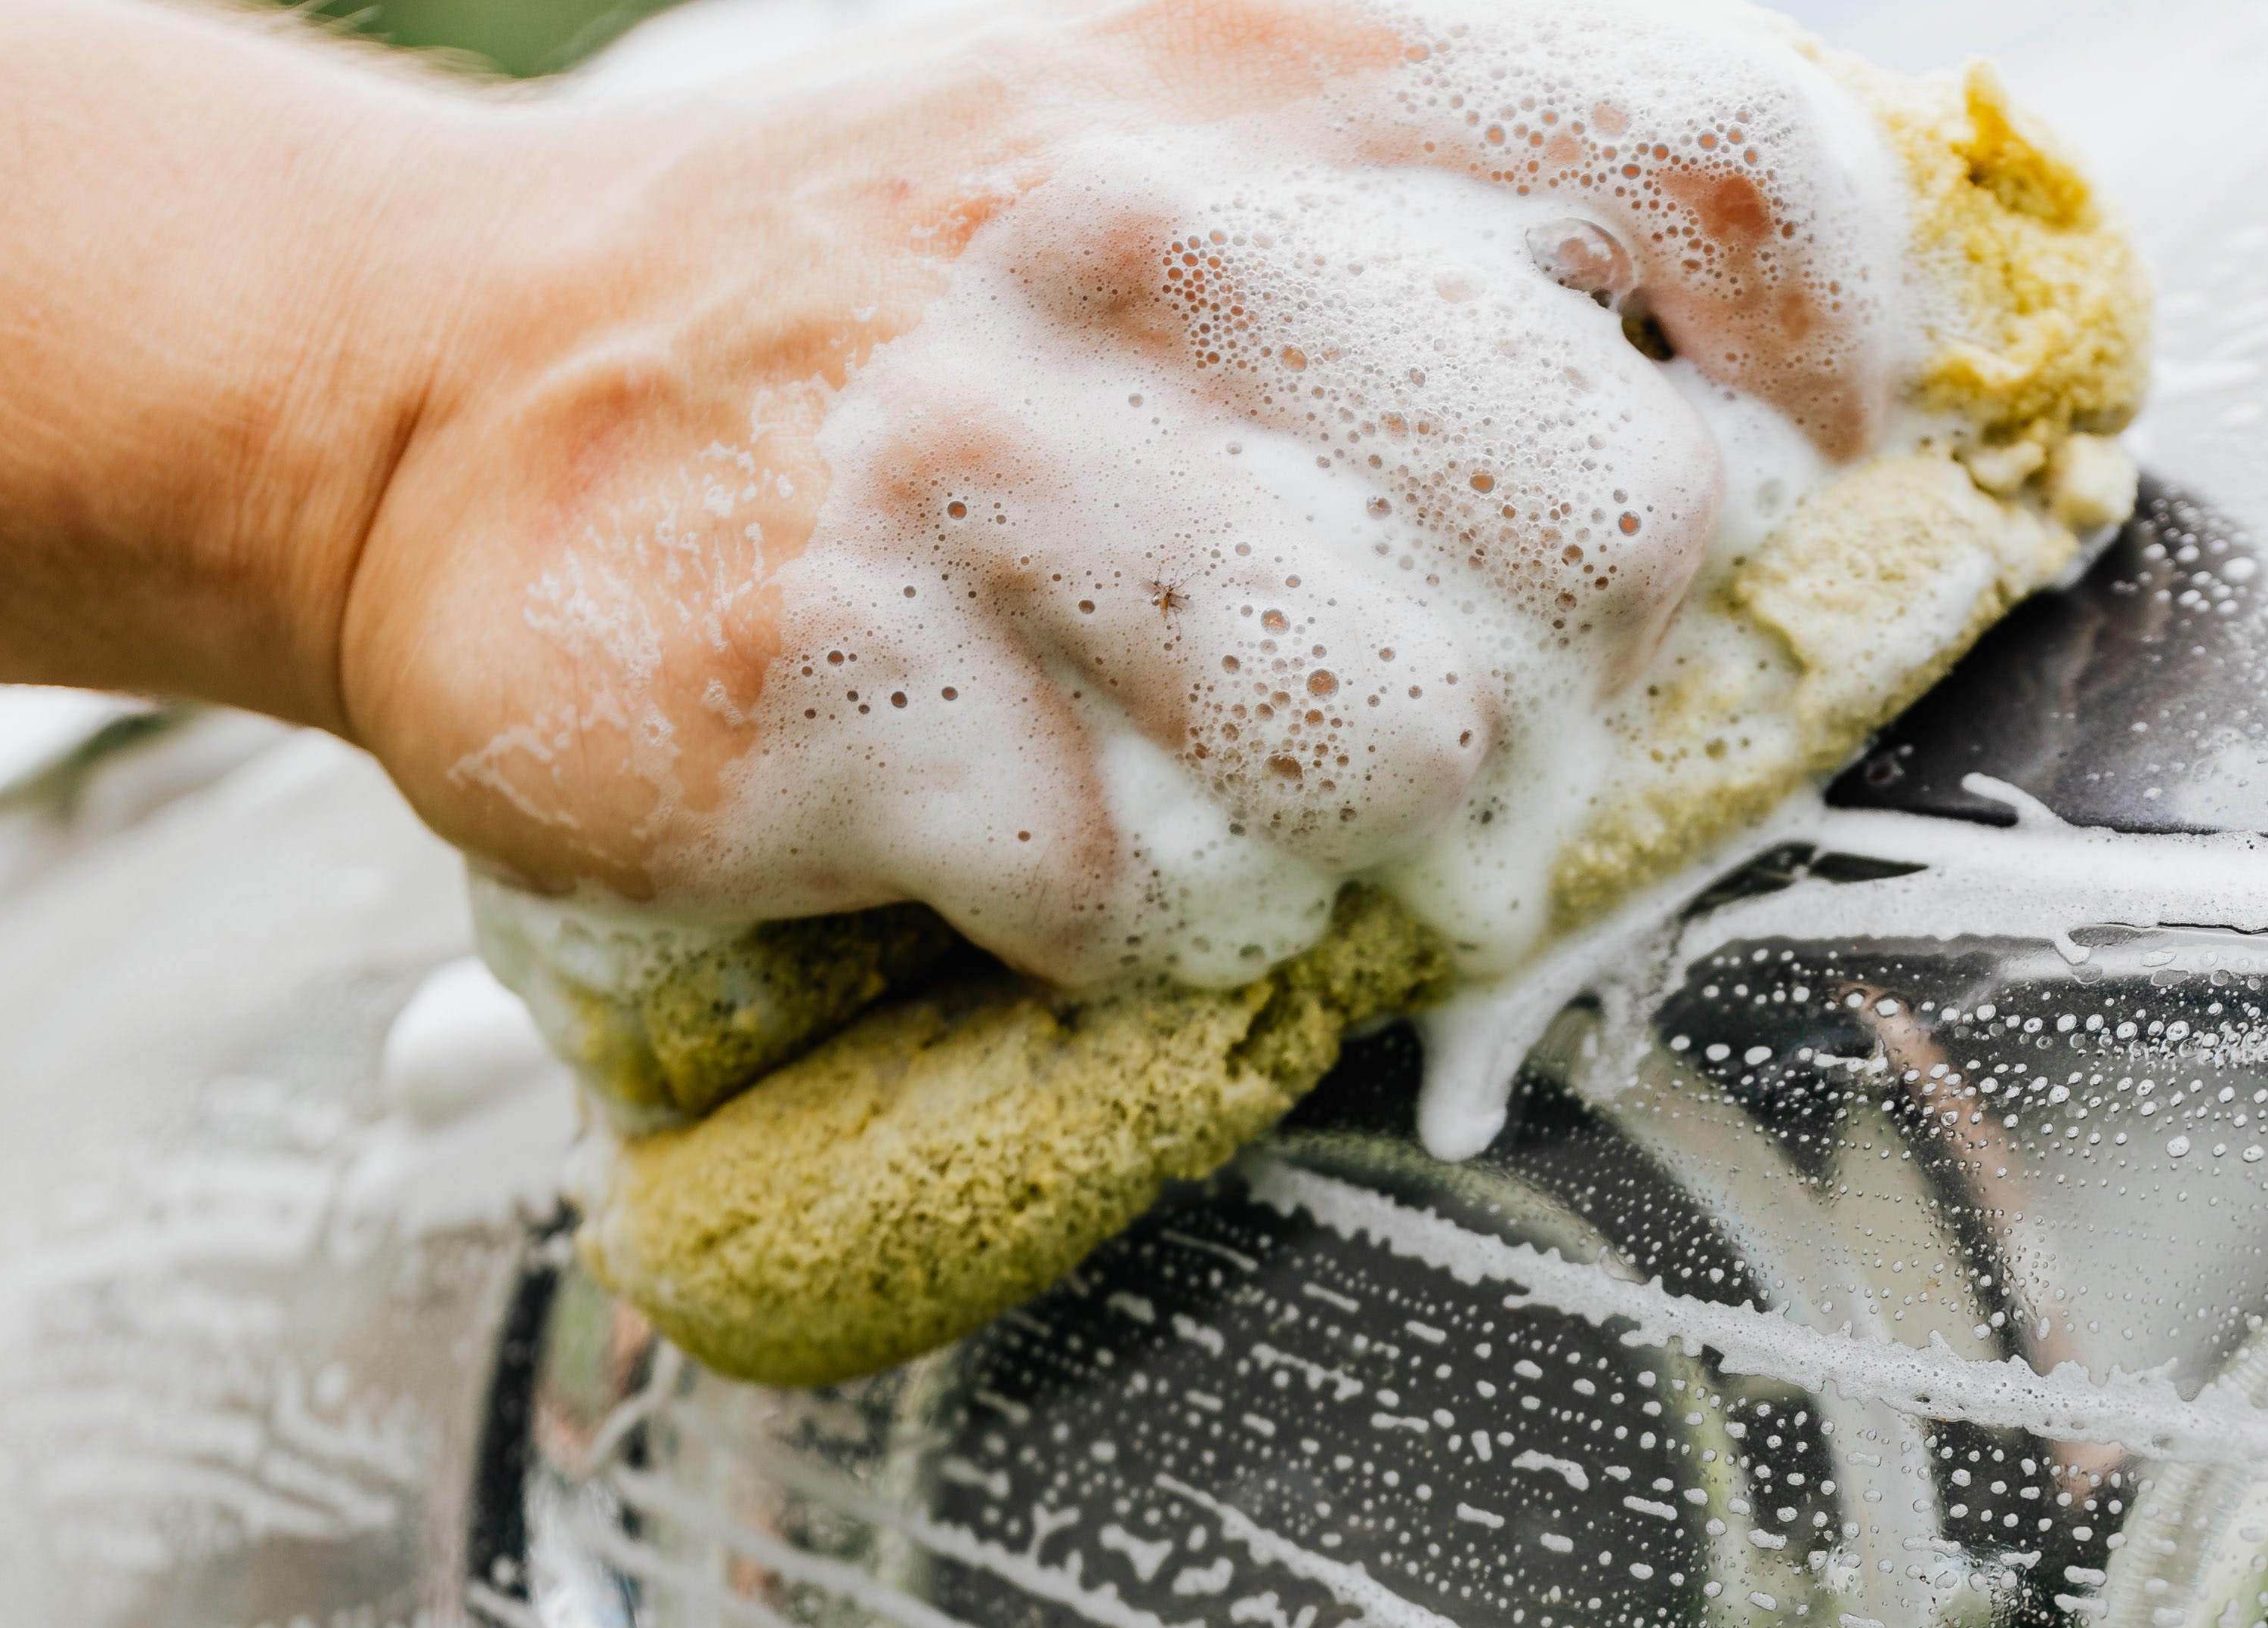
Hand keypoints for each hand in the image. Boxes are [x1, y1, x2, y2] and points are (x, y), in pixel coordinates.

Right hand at [344, 0, 1917, 989]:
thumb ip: (1474, 232)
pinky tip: (1002, 803)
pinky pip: (1147, 894)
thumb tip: (1769, 428)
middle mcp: (1143, 221)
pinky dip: (1104, 903)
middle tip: (1411, 659)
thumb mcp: (1186, 143)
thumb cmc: (890, 299)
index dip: (1825, 357)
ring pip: (1413, 739)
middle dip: (1563, 650)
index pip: (1725, 158)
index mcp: (1281, 64)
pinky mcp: (833, 683)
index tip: (1786, 465)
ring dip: (1341, 807)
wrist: (443, 385)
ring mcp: (975, 454)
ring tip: (1200, 751)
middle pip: (1620, 521)